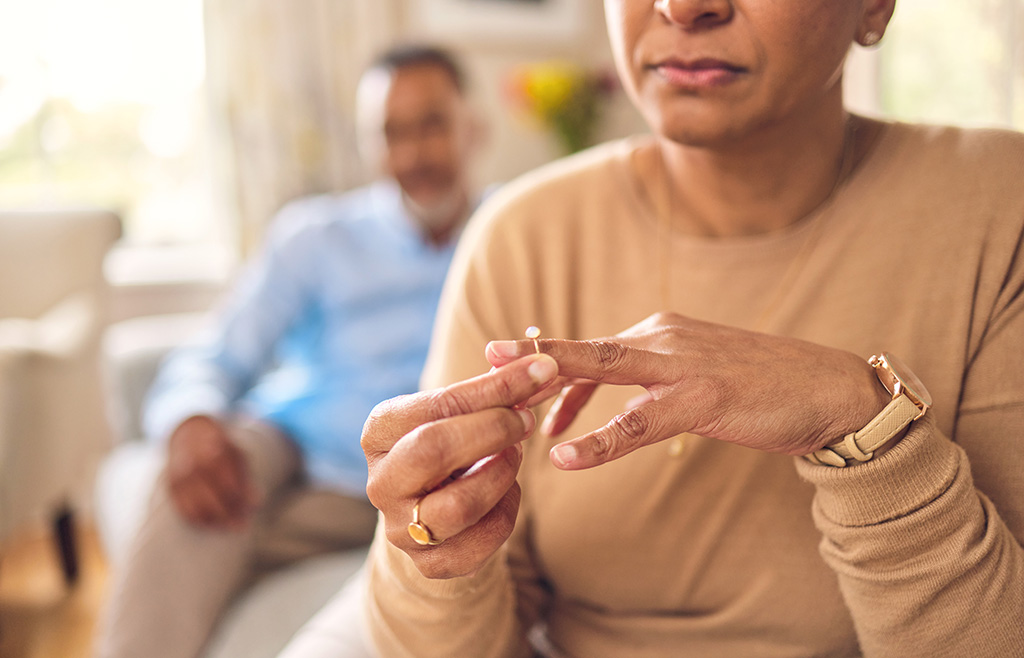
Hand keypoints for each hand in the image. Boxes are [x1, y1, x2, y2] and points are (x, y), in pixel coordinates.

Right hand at [166, 415, 260, 530]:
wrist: (189, 435)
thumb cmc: (220, 450)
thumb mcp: (238, 456)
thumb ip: (246, 479)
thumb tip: (257, 504)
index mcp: (212, 454)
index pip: (228, 484)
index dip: (240, 499)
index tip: (252, 508)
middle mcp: (192, 466)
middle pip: (211, 499)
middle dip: (229, 515)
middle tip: (244, 526)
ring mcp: (179, 478)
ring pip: (197, 508)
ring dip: (216, 522)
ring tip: (233, 527)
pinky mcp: (171, 489)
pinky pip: (185, 511)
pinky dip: (201, 522)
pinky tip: (216, 525)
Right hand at [361, 353, 557, 578]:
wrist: (430, 507)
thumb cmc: (449, 445)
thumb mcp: (457, 413)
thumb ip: (491, 391)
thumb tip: (540, 366)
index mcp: (379, 433)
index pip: (435, 405)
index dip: (492, 388)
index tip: (539, 370)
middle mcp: (380, 482)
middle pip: (433, 450)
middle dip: (491, 429)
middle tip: (525, 419)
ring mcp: (400, 529)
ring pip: (460, 504)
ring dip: (502, 474)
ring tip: (514, 454)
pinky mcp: (430, 564)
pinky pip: (482, 541)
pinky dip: (507, 511)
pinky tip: (507, 491)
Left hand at [486, 313, 890, 469]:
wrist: (826, 390)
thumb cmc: (756, 387)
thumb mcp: (693, 376)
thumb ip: (647, 383)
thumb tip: (607, 403)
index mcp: (657, 333)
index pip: (587, 348)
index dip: (543, 363)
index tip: (502, 377)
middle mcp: (662, 337)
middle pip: (582, 350)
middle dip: (530, 362)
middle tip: (483, 369)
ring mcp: (682, 363)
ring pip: (602, 369)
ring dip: (551, 388)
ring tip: (508, 411)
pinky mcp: (704, 394)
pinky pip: (639, 420)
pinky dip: (598, 438)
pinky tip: (563, 454)